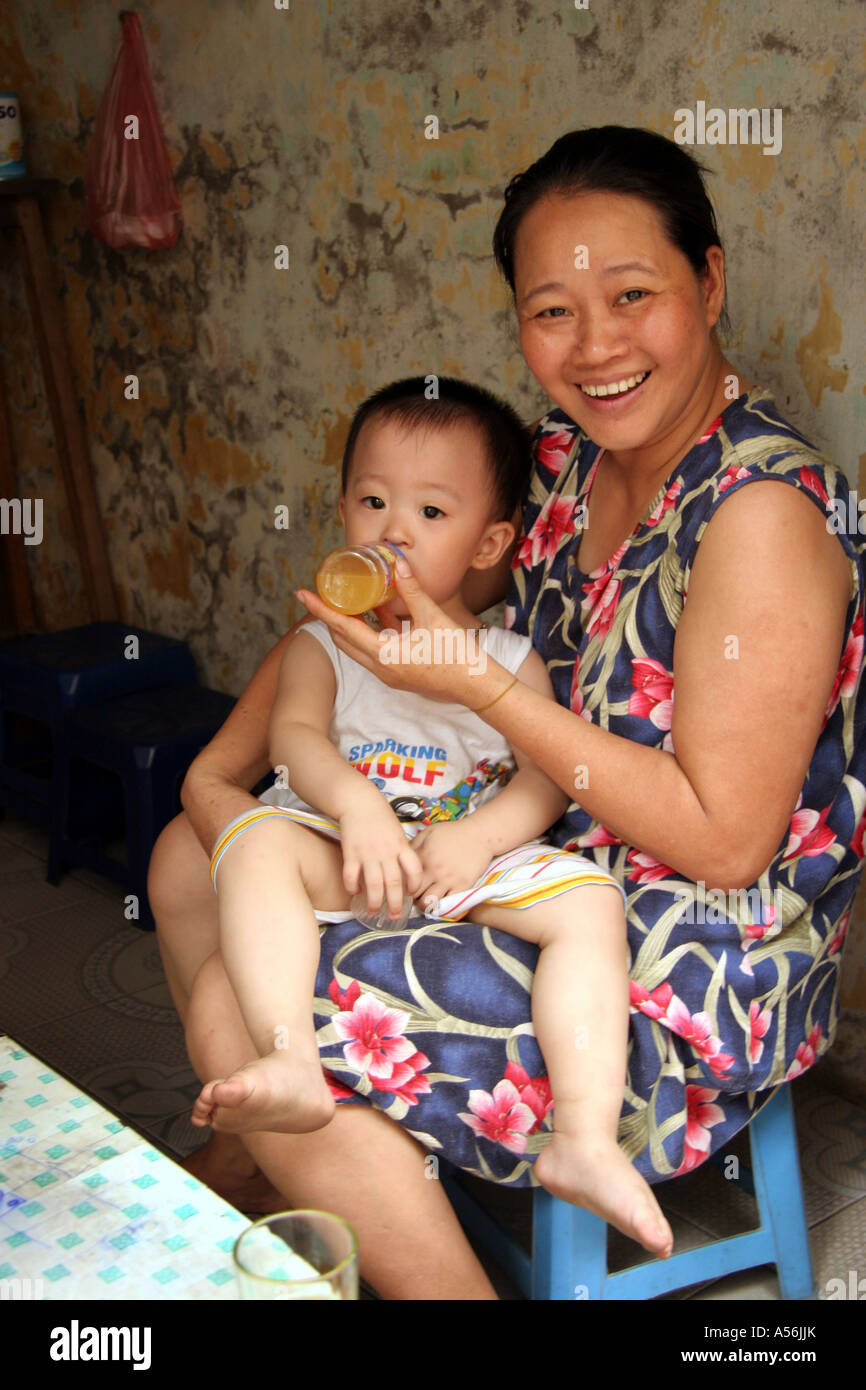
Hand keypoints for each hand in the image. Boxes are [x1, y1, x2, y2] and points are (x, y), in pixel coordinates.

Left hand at [295, 557, 490, 704]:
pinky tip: (378, 615)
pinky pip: (374, 653)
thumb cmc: (457, 655)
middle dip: (331, 617)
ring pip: (357, 648)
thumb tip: (398, 565)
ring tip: (348, 601)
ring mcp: (389, 675)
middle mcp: (381, 668)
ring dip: (350, 626)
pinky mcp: (399, 676)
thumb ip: (412, 591)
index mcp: (384, 654)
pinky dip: (370, 634)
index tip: (303, 593)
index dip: (320, 609)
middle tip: (325, 594)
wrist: (477, 686)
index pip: (342, 627)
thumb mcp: (433, 617)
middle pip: (343, 640)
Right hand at [338, 795, 422, 918]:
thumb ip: (401, 849)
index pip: (414, 869)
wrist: (359, 802)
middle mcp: (387, 852)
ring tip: (374, 912)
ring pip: (373, 884)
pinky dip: (352, 887)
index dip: (415, 884)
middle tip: (395, 917)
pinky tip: (354, 892)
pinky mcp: (351, 853)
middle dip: (396, 903)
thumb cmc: (380, 816)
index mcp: (401, 845)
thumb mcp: (397, 831)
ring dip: (374, 901)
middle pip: (394, 883)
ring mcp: (368, 854)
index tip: (412, 894)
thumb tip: (405, 869)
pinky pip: (351, 876)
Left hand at [411, 820, 493, 912]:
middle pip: (413, 893)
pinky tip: (441, 901)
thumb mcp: (429, 832)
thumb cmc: (453, 832)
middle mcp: (433, 870)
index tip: (405, 886)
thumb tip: (402, 857)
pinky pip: (447, 904)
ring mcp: (448, 879)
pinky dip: (442, 906)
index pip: (404, 878)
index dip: (402, 885)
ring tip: (426, 901)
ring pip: (428, 902)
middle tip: (415, 896)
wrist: (479, 835)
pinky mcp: (462, 886)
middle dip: (411, 897)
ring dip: (425, 905)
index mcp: (423, 857)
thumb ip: (414, 845)